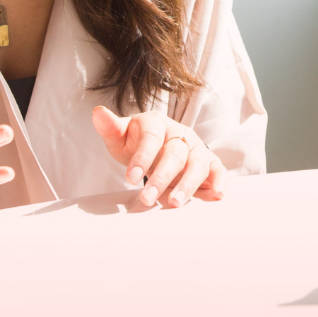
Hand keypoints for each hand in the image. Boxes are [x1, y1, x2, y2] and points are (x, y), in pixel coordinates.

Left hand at [91, 106, 226, 207]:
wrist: (156, 146)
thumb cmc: (136, 142)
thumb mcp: (120, 137)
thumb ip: (110, 128)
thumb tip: (98, 113)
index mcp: (156, 123)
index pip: (151, 138)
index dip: (142, 157)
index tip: (129, 178)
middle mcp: (180, 133)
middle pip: (175, 154)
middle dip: (161, 178)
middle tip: (147, 199)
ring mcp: (196, 147)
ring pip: (197, 164)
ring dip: (188, 185)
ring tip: (174, 203)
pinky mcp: (209, 162)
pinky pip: (217, 170)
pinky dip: (219, 182)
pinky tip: (216, 196)